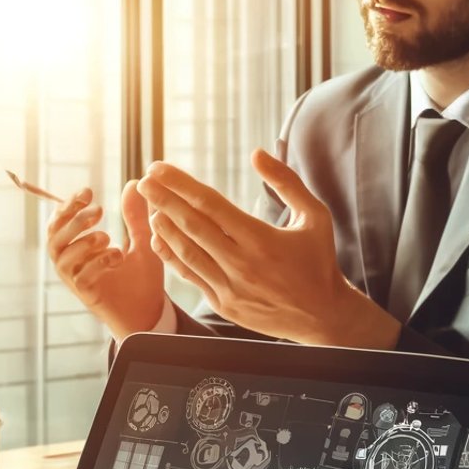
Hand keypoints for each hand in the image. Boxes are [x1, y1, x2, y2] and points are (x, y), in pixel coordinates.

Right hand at [45, 183, 169, 338]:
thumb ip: (135, 216)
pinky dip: (97, 263)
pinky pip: (81, 277)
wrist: (151, 313)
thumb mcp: (142, 241)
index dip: (69, 205)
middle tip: (99, 211)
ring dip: (83, 242)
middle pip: (54, 237)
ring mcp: (78, 281)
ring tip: (108, 237)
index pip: (60, 222)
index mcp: (79, 248)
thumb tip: (132, 182)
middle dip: (74, 220)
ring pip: (62, 257)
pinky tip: (118, 257)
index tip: (87, 192)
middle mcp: (72, 263)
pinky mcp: (88, 296)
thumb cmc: (142, 280)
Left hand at [137, 150, 400, 348]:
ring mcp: (231, 287)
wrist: (324, 315)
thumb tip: (257, 153)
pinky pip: (191, 277)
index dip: (180, 184)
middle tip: (144, 181)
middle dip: (163, 200)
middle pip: (192, 225)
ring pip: (187, 252)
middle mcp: (242, 264)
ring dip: (165, 226)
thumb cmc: (319, 261)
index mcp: (261, 239)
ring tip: (150, 205)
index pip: (210, 204)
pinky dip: (173, 256)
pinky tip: (161, 238)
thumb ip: (286, 182)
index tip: (159, 168)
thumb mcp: (314, 215)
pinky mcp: (225, 305)